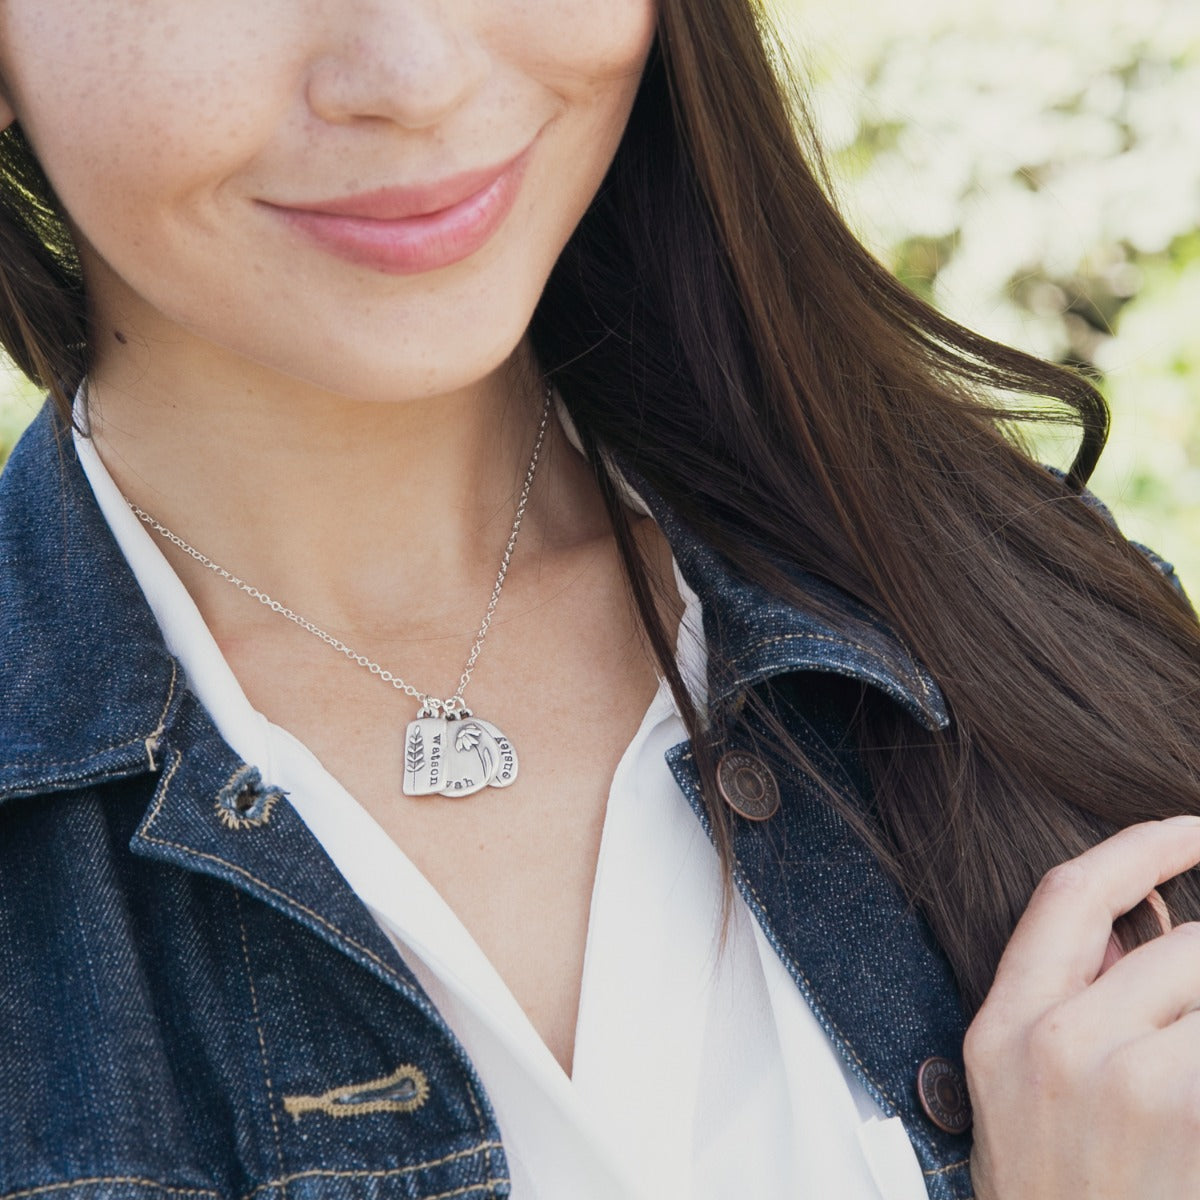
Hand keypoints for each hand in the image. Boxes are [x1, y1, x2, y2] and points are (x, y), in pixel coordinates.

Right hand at [965, 816, 1199, 1199]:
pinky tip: (1198, 1071)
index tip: (1191, 827)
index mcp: (1006, 1021)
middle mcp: (1057, 1045)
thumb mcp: (1021, 1075)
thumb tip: (1152, 916)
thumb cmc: (1052, 1184)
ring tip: (1191, 1035)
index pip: (1070, 894)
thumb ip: (1073, 990)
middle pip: (1176, 943)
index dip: (1140, 846)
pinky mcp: (1188, 1121)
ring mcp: (1128, 1089)